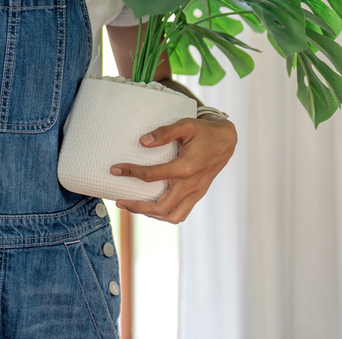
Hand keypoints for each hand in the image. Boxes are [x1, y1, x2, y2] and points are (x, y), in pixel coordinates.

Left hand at [110, 116, 236, 222]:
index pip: (152, 175)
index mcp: (185, 167)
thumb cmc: (203, 132)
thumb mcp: (186, 125)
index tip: (114, 170)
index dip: (130, 172)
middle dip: (137, 207)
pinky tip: (151, 207)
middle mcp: (190, 185)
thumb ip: (165, 132)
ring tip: (133, 206)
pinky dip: (165, 215)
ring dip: (150, 214)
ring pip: (172, 216)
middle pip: (161, 206)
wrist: (226, 141)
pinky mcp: (197, 195)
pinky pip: (181, 213)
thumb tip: (142, 141)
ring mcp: (195, 193)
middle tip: (119, 201)